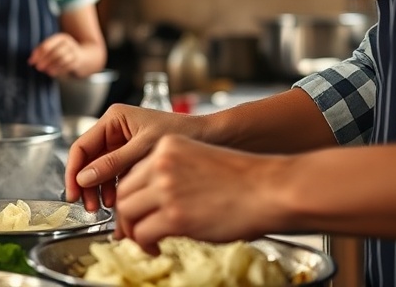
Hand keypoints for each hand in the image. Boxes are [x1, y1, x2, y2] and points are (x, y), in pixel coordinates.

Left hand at [28, 32, 81, 76]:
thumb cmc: (63, 51)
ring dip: (52, 65)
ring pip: (62, 59)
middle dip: (45, 60)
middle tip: (38, 67)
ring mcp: (74, 52)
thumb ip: (42, 51)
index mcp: (61, 38)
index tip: (31, 62)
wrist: (84, 56)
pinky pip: (67, 66)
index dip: (38, 54)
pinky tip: (51, 73)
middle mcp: (68, 43)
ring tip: (45, 71)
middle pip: (55, 52)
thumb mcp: (54, 47)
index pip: (47, 45)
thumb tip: (31, 60)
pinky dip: (58, 70)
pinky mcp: (77, 61)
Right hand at [64, 104, 202, 211]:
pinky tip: (117, 203)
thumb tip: (84, 178)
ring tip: (104, 209)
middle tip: (89, 207)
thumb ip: (114, 163)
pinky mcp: (133, 157)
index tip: (74, 193)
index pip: (82, 146)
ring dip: (100, 190)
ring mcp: (123, 144)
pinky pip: (116, 175)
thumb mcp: (144, 149)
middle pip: (89, 160)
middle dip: (87, 185)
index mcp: (114, 119)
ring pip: (101, 170)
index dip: (74, 171)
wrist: (213, 137)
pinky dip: (114, 189)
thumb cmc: (184, 132)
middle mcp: (115, 130)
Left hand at [114, 134, 283, 254]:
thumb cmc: (247, 180)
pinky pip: (143, 232)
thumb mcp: (201, 160)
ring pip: (127, 212)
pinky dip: (144, 244)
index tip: (134, 208)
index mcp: (168, 147)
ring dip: (132, 231)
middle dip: (126, 214)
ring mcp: (166, 189)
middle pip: (124, 191)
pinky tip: (155, 248)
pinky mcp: (175, 215)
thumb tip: (157, 197)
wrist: (271, 190)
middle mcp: (162, 163)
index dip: (131, 195)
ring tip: (144, 240)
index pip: (132, 172)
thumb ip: (174, 172)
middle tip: (132, 229)